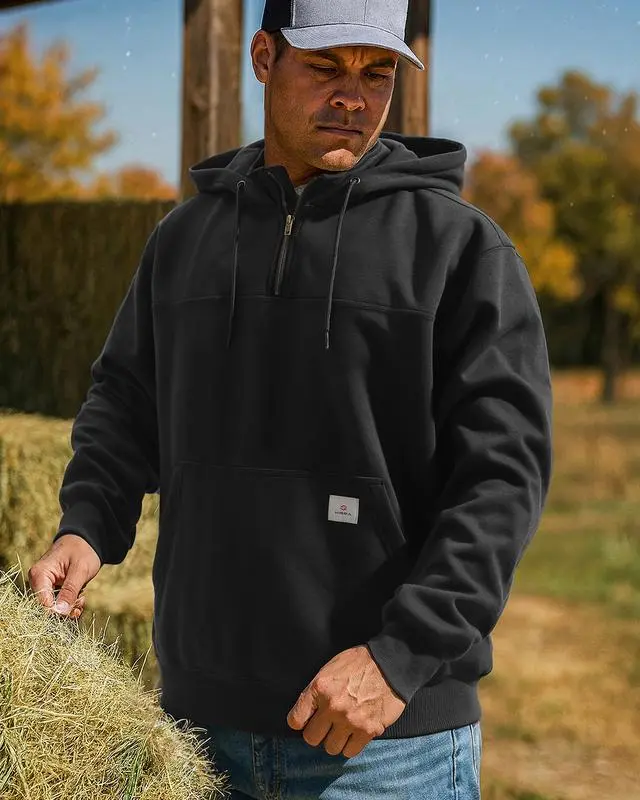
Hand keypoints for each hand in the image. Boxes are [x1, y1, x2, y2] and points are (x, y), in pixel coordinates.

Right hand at [28, 533, 100, 619]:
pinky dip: (70, 605)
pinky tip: (79, 598)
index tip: (73, 610)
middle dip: (65, 610)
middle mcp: (38, 582)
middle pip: (46, 608)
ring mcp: (44, 586)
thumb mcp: (80, 569)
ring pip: (54, 608)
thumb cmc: (82, 550)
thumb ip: (70, 590)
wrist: (86, 541)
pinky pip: (58, 604)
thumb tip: (60, 612)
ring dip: (69, 608)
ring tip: (81, 598)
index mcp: (39, 574)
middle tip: (80, 603)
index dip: (57, 611)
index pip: (41, 603)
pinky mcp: (52, 590)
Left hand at [286, 645, 406, 757]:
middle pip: (311, 738)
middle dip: (317, 733)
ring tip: (342, 729)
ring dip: (335, 740)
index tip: (306, 721)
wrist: (390, 663)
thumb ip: (317, 690)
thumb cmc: (359, 663)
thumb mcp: (330, 668)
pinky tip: (354, 733)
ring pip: (331, 748)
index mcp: (320, 688)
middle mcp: (333, 706)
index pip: (295, 720)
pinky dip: (351, 745)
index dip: (300, 722)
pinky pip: (350, 751)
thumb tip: (308, 711)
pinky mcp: (368, 730)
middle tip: (326, 725)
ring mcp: (350, 720)